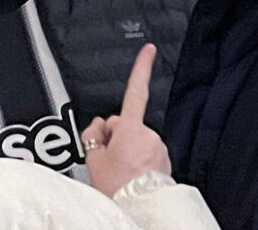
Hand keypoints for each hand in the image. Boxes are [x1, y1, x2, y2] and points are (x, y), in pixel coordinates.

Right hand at [82, 44, 171, 196]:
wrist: (141, 209)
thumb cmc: (119, 188)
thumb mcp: (93, 160)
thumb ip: (94, 135)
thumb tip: (99, 126)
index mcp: (131, 128)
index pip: (135, 91)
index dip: (141, 67)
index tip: (149, 49)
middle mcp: (149, 134)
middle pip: (126, 125)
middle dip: (115, 135)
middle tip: (105, 157)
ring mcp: (158, 148)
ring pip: (136, 141)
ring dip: (126, 149)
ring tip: (118, 171)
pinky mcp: (163, 160)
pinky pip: (146, 153)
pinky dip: (137, 160)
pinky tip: (129, 174)